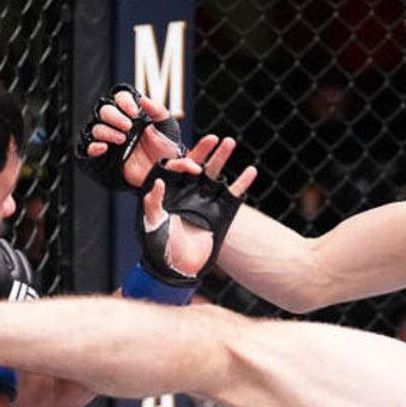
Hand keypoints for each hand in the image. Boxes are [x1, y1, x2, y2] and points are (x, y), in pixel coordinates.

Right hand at [78, 86, 187, 190]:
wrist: (164, 172)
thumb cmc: (166, 149)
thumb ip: (158, 111)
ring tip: (122, 139)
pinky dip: (93, 147)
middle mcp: (119, 123)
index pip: (121, 97)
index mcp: (132, 113)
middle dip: (114, 116)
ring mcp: (111, 138)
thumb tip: (143, 99)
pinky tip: (104, 147)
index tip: (134, 112)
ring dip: (106, 131)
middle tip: (128, 126)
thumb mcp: (167, 128)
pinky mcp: (106, 155)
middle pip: (105, 110)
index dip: (124, 101)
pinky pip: (90, 148)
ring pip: (96, 128)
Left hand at [140, 136, 255, 279]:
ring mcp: (205, 200)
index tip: (190, 164)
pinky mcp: (221, 211)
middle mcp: (187, 192)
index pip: (175, 168)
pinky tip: (252, 170)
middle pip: (197, 164)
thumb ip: (153, 203)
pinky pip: (233, 193)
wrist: (181, 267)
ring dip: (222, 157)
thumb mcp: (153, 223)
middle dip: (204, 150)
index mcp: (169, 191)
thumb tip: (159, 181)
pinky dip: (242, 182)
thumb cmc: (161, 246)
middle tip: (214, 138)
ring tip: (230, 142)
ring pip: (215, 173)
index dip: (181, 162)